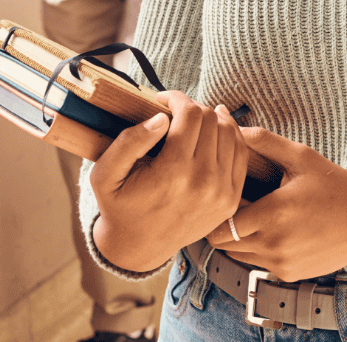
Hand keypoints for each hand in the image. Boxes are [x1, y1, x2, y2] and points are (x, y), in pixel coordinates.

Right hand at [90, 92, 247, 272]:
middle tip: (176, 112)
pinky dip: (230, 135)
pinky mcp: (232, 198)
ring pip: (229, 132)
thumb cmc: (120, 205)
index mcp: (173, 173)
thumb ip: (129, 142)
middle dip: (193, 108)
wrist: (140, 246)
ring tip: (195, 119)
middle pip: (211, 120)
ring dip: (213, 119)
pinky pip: (241, 152)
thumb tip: (162, 118)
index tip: (164, 100)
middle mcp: (204, 181)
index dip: (177, 99)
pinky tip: (215, 129)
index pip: (191, 115)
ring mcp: (222, 191)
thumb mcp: (105, 175)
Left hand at [205, 126, 346, 282]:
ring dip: (240, 239)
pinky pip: (257, 264)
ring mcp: (281, 262)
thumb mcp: (302, 157)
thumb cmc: (335, 186)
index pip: (220, 225)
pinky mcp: (288, 274)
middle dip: (225, 224)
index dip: (220, 209)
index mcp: (274, 213)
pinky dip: (259, 250)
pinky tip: (276, 231)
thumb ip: (266, 142)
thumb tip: (234, 127)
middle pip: (224, 243)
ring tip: (257, 217)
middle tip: (239, 206)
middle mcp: (274, 243)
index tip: (228, 196)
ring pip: (237, 256)